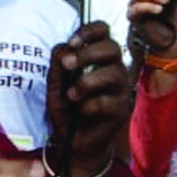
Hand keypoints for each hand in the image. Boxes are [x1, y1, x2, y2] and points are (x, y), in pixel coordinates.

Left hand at [45, 22, 130, 174]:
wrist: (73, 145)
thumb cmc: (67, 111)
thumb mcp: (55, 86)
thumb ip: (58, 65)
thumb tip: (64, 47)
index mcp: (98, 59)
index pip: (104, 31)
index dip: (90, 31)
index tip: (73, 42)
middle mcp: (113, 70)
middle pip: (113, 48)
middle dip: (88, 53)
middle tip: (68, 64)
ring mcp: (120, 90)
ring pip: (114, 73)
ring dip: (87, 81)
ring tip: (71, 95)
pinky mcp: (121, 110)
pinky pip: (109, 101)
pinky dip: (90, 105)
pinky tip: (80, 111)